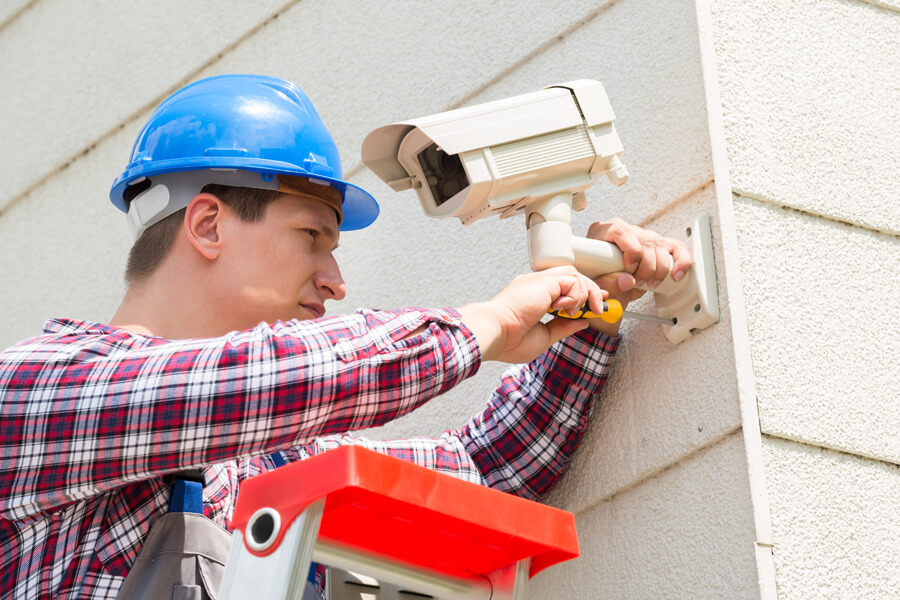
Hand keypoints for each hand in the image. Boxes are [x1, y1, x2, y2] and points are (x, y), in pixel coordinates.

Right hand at [458, 266, 606, 362]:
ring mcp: (538, 281)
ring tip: (576, 313)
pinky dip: (575, 295)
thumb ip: (563, 327)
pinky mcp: (543, 281)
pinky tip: (563, 309)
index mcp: (532, 296)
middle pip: (572, 276)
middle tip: (598, 308)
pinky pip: (571, 279)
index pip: (563, 286)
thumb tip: (582, 321)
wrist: (495, 334)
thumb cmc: (509, 340)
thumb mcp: (544, 336)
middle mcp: (535, 285)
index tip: (596, 304)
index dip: (583, 293)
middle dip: (590, 291)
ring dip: (583, 294)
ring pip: (574, 274)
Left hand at [585, 219, 691, 335]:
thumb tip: (629, 280)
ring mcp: (642, 236)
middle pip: (644, 240)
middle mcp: (624, 231)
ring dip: (659, 268)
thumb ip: (607, 282)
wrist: (604, 287)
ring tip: (650, 283)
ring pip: (660, 244)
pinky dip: (680, 261)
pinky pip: (675, 247)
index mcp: (603, 232)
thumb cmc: (597, 280)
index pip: (621, 231)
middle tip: (639, 282)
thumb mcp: (596, 284)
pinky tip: (676, 275)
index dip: (630, 250)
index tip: (630, 269)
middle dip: (646, 266)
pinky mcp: (657, 246)